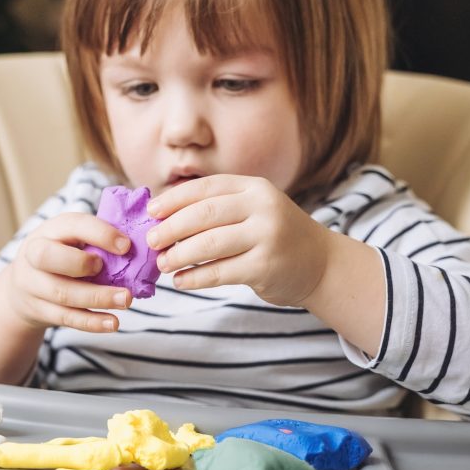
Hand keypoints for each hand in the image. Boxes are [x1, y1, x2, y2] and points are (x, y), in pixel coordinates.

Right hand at [3, 212, 132, 332]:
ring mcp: (32, 285)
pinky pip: (65, 317)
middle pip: (49, 257)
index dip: (99, 234)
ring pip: (61, 292)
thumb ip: (97, 240)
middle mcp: (34, 254)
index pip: (71, 225)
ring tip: (126, 300)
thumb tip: (143, 243)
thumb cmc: (62, 256)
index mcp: (50, 230)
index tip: (126, 246)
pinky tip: (112, 323)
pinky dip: (91, 322)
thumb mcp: (71, 241)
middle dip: (81, 263)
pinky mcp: (38, 310)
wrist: (23, 288)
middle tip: (105, 266)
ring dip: (97, 298)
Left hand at [145, 174, 330, 306]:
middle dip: (171, 228)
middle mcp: (262, 207)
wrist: (319, 263)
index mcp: (254, 188)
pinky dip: (195, 277)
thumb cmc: (273, 235)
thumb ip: (218, 209)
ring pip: (209, 244)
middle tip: (151, 241)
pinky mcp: (265, 267)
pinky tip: (180, 281)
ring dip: (179, 255)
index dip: (174, 199)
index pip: (205, 187)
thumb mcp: (253, 210)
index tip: (151, 213)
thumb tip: (162, 218)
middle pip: (204, 214)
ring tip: (162, 263)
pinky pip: (220, 272)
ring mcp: (266, 236)